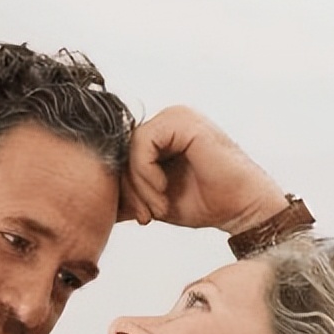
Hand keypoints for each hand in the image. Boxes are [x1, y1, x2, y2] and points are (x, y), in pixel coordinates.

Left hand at [119, 105, 288, 233]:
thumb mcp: (154, 200)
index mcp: (160, 135)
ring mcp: (175, 117)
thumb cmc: (204, 203)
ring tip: (158, 206)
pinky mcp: (182, 121)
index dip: (123, 188)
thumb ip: (128, 193)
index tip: (141, 216)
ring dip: (139, 185)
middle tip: (147, 215)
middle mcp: (166, 121)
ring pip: (129, 149)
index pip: (120, 156)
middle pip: (121, 152)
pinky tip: (165, 190)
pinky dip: (146, 173)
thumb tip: (90, 200)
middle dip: (130, 190)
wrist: (242, 209)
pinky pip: (142, 144)